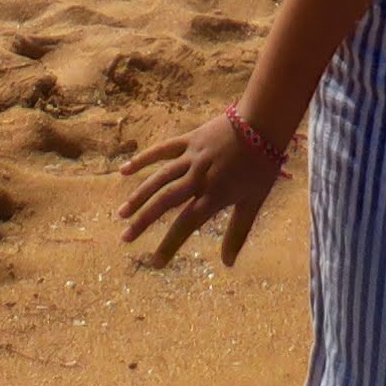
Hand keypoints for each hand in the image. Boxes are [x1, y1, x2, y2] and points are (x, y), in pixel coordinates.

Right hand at [121, 112, 284, 267]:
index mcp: (215, 195)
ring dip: (139, 196)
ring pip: (159, 178)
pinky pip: (162, 150)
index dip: (169, 245)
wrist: (264, 122)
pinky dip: (143, 159)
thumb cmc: (262, 165)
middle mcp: (199, 178)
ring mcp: (192, 158)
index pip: (186, 225)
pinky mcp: (189, 140)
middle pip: (165, 202)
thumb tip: (228, 264)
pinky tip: (125, 170)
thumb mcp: (254, 201)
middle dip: (143, 221)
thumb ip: (238, 232)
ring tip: (122, 213)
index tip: (155, 263)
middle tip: (125, 238)